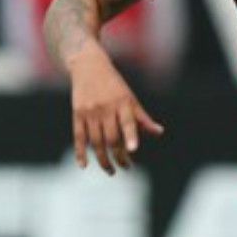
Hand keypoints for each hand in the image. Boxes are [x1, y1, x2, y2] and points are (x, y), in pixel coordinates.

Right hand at [69, 48, 164, 174]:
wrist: (88, 65)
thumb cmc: (114, 84)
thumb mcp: (130, 98)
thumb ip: (142, 117)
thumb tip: (159, 132)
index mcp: (122, 102)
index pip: (127, 122)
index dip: (130, 136)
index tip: (132, 150)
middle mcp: (105, 108)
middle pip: (112, 138)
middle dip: (119, 156)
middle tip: (126, 167)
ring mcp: (90, 112)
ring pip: (96, 142)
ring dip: (103, 159)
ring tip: (111, 170)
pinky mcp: (77, 114)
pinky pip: (78, 137)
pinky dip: (80, 152)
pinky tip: (84, 165)